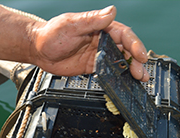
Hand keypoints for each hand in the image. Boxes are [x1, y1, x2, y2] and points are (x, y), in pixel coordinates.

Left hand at [30, 6, 148, 80]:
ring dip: (131, 69)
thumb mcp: (71, 24)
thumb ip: (92, 19)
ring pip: (120, 61)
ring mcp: (99, 53)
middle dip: (136, 60)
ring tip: (140, 79)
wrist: (38, 50)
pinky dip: (119, 77)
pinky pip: (110, 72)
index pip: (123, 34)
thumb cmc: (51, 34)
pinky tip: (126, 83)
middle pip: (126, 49)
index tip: (140, 56)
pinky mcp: (93, 66)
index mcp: (100, 26)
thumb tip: (111, 11)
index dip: (134, 45)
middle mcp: (102, 39)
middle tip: (141, 73)